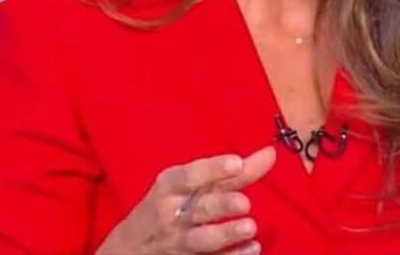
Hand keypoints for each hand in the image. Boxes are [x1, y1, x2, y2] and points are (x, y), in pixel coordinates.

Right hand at [95, 145, 276, 254]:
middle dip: (221, 204)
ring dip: (226, 233)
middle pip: (198, 208)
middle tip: (244, 202)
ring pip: (203, 238)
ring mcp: (178, 240)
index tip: (236, 163)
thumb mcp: (184, 185)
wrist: (129, 247)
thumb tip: (270, 153)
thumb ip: (227, 173)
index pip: (189, 175)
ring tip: (250, 227)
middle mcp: (171, 212)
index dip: (212, 169)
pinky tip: (251, 248)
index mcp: (169, 187)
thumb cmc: (165, 206)